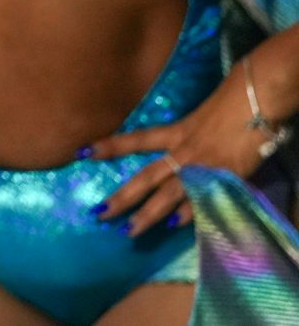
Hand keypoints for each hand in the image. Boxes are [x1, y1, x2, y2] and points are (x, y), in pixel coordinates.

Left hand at [90, 69, 282, 236]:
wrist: (254, 104)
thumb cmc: (228, 106)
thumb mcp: (198, 115)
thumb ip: (184, 133)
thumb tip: (170, 148)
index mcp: (175, 133)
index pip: (135, 140)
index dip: (109, 146)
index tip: (81, 153)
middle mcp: (182, 152)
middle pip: (147, 177)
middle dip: (123, 197)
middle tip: (99, 214)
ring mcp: (201, 169)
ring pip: (169, 195)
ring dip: (149, 214)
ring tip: (129, 231)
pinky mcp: (222, 180)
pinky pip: (202, 201)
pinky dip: (190, 214)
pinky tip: (174, 225)